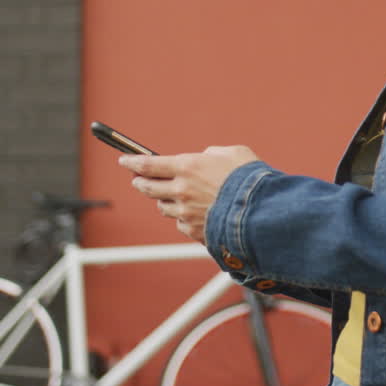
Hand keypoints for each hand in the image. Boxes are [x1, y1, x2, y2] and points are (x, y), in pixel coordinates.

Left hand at [119, 145, 258, 242]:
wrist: (262, 214)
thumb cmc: (251, 179)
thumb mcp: (233, 153)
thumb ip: (212, 154)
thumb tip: (204, 158)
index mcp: (187, 166)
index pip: (148, 164)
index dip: (132, 162)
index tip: (124, 160)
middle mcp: (181, 190)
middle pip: (148, 188)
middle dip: (140, 182)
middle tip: (138, 178)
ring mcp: (185, 213)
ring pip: (163, 207)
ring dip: (164, 200)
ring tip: (173, 195)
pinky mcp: (193, 231)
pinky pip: (181, 223)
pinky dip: (183, 217)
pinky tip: (195, 213)